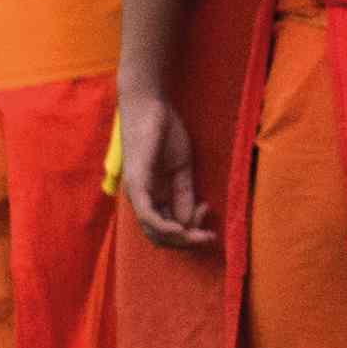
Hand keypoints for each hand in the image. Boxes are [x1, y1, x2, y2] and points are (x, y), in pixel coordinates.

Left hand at [111, 83, 212, 251]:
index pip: (168, 227)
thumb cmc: (164, 131)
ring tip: (201, 235)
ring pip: (153, 231)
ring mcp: (137, 192)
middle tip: (209, 237)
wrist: (150, 105)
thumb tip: (188, 221)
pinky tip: (181, 230)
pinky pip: (147, 215)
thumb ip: (184, 194)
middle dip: (186, 242)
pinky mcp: (137, 183)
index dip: (190, 229)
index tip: (209, 213)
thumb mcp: (181, 168)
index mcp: (152, 196)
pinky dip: (164, 228)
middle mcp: (142, 199)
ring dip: (179, 239)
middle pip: (160, 236)